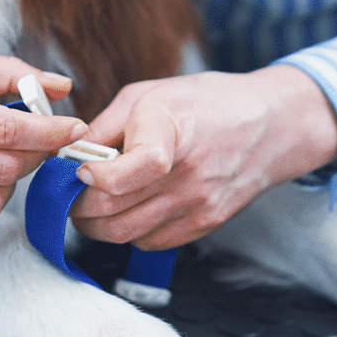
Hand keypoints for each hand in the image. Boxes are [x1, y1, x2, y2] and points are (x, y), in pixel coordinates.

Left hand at [70, 65, 336, 249]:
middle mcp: (187, 174)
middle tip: (68, 191)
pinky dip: (128, 232)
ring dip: (97, 224)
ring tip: (90, 202)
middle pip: (114, 211)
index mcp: (170, 132)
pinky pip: (150, 242)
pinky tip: (126, 208)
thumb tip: (68, 154)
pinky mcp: (206, 224)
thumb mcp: (148, 94)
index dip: (95, 176)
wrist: (268, 126)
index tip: (79, 169)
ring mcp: (198, 204)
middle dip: (77, 206)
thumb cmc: (203, 103)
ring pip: (126, 235)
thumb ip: (105, 126)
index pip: (132, 171)